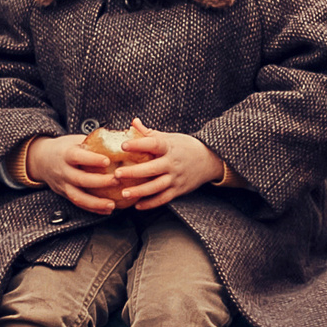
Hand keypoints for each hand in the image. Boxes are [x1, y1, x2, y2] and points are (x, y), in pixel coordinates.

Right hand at [27, 135, 120, 214]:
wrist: (41, 160)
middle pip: (80, 179)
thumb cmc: (64, 148)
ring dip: (96, 203)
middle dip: (99, 182)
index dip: (92, 159)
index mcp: (66, 154)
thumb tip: (120, 138)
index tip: (107, 161)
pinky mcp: (65, 194)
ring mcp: (63, 185)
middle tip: (116, 180)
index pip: (78, 157)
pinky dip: (93, 209)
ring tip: (112, 204)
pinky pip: (79, 204)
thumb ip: (94, 142)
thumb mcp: (75, 140)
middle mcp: (63, 171)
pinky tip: (106, 210)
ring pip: (78, 197)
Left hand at [112, 118, 227, 209]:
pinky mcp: (178, 190)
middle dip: (134, 172)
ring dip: (139, 191)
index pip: (153, 144)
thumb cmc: (185, 147)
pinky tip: (137, 205)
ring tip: (124, 193)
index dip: (138, 144)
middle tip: (117, 174)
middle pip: (152, 169)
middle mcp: (172, 163)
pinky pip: (163, 198)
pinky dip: (150, 203)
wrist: (209, 160)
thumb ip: (149, 132)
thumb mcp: (169, 137)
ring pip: (156, 187)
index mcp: (169, 147)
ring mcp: (176, 178)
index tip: (123, 146)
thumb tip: (133, 121)